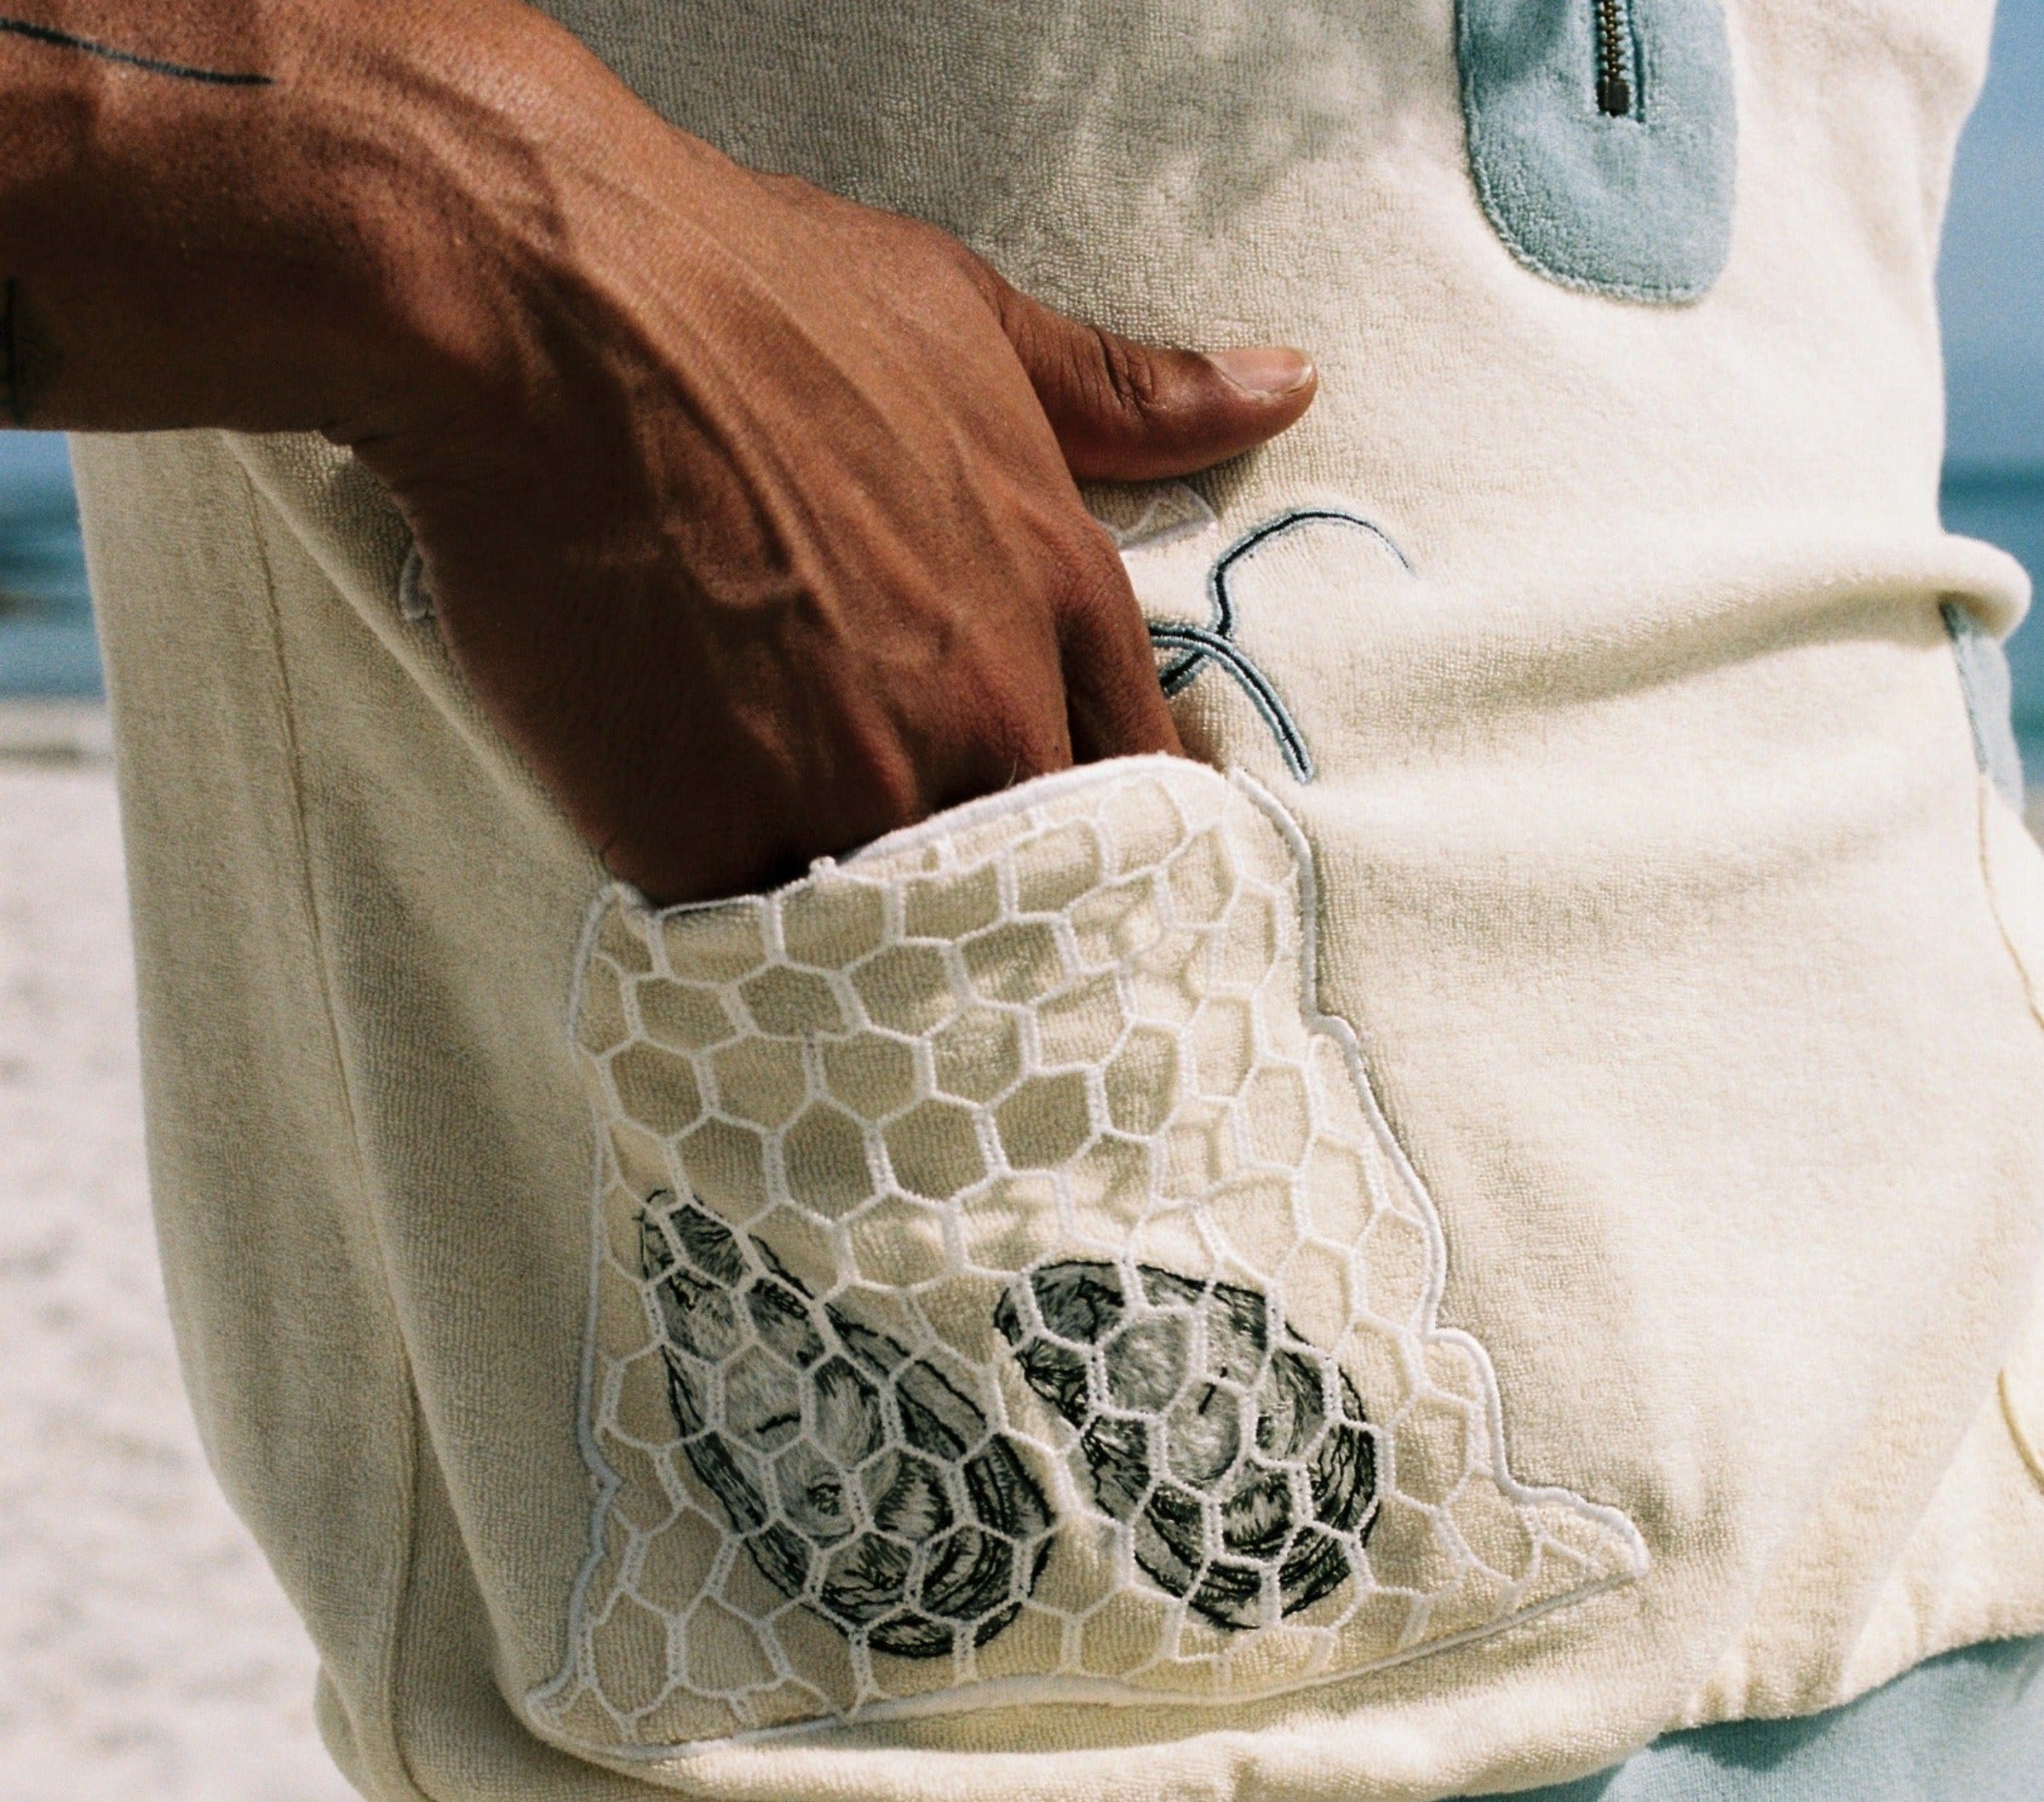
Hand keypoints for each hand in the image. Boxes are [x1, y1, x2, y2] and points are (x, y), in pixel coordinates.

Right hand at [1, 0, 1315, 897]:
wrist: (545, 306)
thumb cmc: (745, 287)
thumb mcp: (965, 316)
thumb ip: (1125, 389)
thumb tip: (1283, 385)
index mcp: (1061, 591)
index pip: (1150, 781)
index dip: (1117, 840)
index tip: (1084, 874)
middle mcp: (985, 702)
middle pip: (1046, 882)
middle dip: (1012, 920)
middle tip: (971, 957)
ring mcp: (855, 779)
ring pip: (916, 935)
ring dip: (888, 960)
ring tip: (856, 986)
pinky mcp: (722, 834)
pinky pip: (765, 946)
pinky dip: (754, 957)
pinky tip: (735, 947)